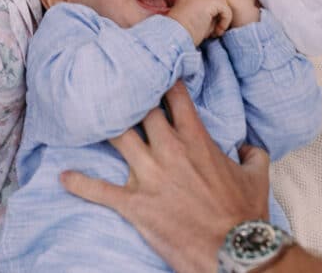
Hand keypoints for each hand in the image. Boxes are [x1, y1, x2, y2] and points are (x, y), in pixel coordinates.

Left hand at [61, 82, 270, 272]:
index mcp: (196, 139)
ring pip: (116, 138)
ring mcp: (149, 176)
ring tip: (85, 117)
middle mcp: (169, 150)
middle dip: (126, 97)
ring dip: (101, 128)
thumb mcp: (257, 176)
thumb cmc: (245, 215)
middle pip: (138, 109)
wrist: (235, 252)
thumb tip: (248, 146)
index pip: (173, 96)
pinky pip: (100, 190)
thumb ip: (253, 153)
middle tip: (112, 89)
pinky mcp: (135, 203)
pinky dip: (79, 183)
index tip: (150, 70)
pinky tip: (64, 177)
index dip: (161, 80)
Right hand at [168, 0, 233, 43]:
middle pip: (215, 4)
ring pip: (222, 4)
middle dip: (217, 19)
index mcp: (187, 0)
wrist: (174, 39)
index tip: (208, 34)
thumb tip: (219, 22)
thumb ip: (205, 20)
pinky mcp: (208, 2)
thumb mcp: (193, 26)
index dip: (212, 19)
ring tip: (215, 33)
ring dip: (222, 20)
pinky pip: (225, 8)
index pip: (207, 5)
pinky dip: (225, 21)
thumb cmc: (182, 38)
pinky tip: (217, 31)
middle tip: (213, 34)